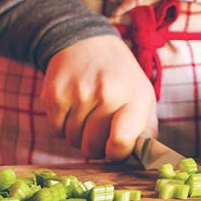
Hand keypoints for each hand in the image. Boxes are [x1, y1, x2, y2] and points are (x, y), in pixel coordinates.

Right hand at [40, 35, 156, 160]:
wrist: (86, 42)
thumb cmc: (119, 78)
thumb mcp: (142, 97)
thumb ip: (146, 130)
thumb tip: (146, 158)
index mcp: (135, 97)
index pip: (123, 141)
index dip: (116, 153)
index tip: (114, 148)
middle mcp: (107, 93)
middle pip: (93, 146)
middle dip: (96, 145)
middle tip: (99, 128)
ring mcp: (79, 93)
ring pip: (73, 141)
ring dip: (78, 135)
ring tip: (87, 113)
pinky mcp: (54, 94)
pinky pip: (56, 130)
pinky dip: (63, 126)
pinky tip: (72, 108)